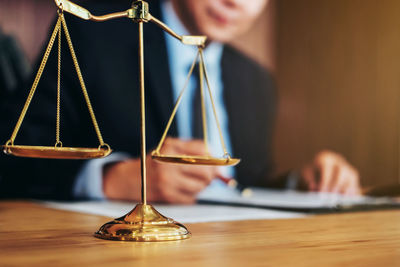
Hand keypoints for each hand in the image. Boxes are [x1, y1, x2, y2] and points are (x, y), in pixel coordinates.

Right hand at [103, 137, 219, 202]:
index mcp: (171, 147)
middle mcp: (169, 163)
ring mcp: (168, 181)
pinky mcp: (167, 196)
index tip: (216, 165)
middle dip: (211, 175)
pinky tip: (181, 189)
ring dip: (201, 186)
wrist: (129, 178)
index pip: (204, 152)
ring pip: (200, 187)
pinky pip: (191, 198)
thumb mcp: (171, 147)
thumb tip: (220, 167)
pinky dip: (191, 195)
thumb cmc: (156, 161)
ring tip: (191, 181)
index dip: (214, 160)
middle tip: (207, 175)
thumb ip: (196, 150)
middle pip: (206, 172)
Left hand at [299, 150, 360, 194]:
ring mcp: (346, 165)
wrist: (318, 163)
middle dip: (337, 186)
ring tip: (344, 200)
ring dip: (349, 188)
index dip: (325, 182)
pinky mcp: (351, 172)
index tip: (322, 194)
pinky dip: (355, 189)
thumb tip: (314, 188)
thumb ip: (309, 179)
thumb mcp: (306, 172)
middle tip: (332, 198)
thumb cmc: (312, 168)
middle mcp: (338, 160)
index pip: (327, 169)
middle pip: (342, 171)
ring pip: (352, 175)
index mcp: (325, 158)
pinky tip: (353, 198)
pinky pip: (355, 181)